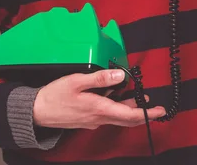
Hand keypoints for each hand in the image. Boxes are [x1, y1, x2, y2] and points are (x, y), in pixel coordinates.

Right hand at [33, 69, 165, 129]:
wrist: (37, 111)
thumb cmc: (55, 95)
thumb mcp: (77, 80)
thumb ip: (100, 78)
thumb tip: (120, 75)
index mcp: (99, 109)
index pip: (129, 115)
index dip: (147, 113)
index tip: (159, 111)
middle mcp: (99, 118)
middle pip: (127, 119)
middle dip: (143, 113)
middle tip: (156, 108)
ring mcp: (93, 120)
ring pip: (118, 117)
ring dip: (130, 109)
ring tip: (140, 100)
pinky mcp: (88, 119)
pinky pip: (108, 115)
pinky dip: (117, 108)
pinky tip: (117, 97)